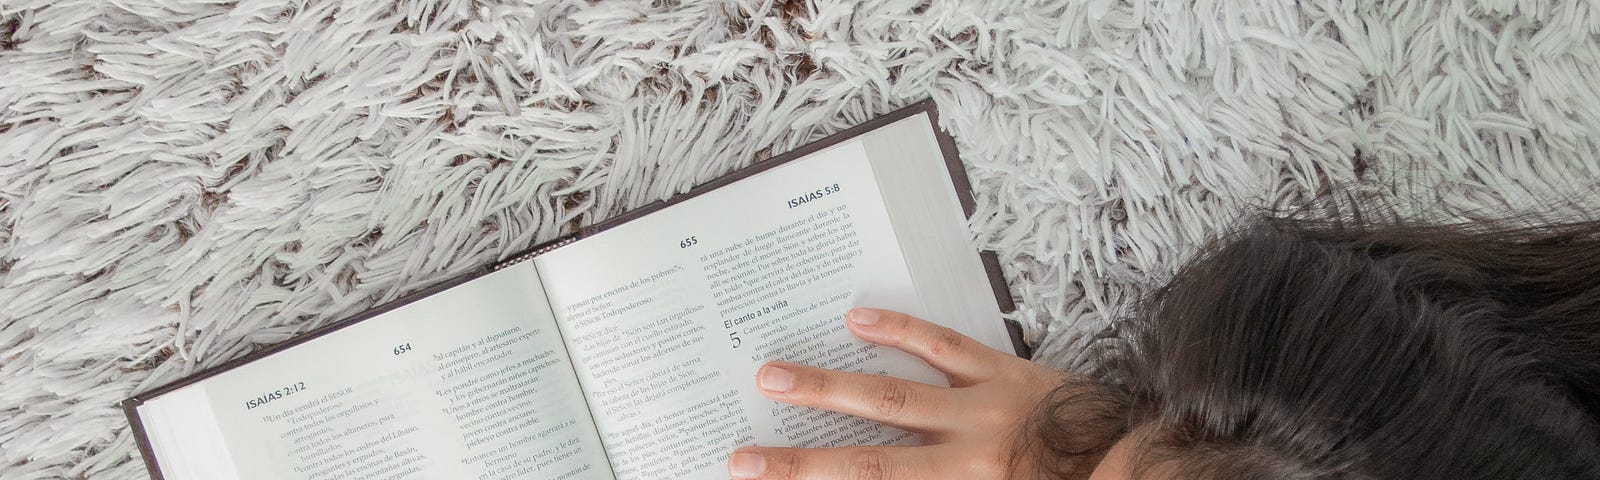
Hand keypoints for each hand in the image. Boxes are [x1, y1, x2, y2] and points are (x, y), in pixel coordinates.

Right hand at [727, 308, 1067, 479]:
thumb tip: (881, 477)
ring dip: (828, 386)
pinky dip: (901, 329)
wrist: (1136, 466)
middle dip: (802, 460)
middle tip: (746, 454)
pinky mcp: (1000, 373)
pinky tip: (858, 318)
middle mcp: (962, 455)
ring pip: (891, 396)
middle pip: (866, 460)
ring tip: (774, 372)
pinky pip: (943, 346)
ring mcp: (978, 409)